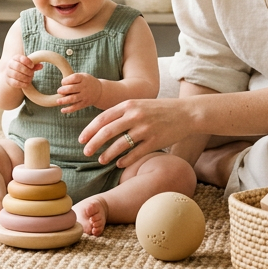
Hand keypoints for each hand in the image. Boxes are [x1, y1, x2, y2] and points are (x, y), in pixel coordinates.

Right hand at [3, 54, 36, 90]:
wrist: (13, 74)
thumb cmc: (23, 68)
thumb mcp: (28, 65)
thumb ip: (34, 65)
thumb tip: (41, 66)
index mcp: (15, 58)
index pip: (21, 58)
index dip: (27, 62)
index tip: (32, 66)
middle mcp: (10, 64)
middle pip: (18, 66)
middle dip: (27, 71)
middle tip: (32, 74)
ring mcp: (8, 72)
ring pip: (16, 75)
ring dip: (25, 78)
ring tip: (30, 79)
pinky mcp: (8, 81)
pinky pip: (14, 83)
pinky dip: (22, 84)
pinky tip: (27, 83)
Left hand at [57, 72, 101, 113]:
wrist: (100, 91)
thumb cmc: (86, 82)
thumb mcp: (83, 76)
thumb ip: (73, 78)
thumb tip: (61, 85)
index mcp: (83, 78)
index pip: (74, 78)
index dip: (66, 80)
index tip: (63, 82)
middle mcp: (84, 87)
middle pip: (72, 89)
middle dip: (64, 90)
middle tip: (59, 91)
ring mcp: (85, 96)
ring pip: (73, 99)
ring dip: (64, 100)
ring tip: (58, 101)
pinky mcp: (84, 104)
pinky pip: (76, 107)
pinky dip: (69, 109)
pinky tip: (62, 110)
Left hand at [78, 98, 198, 168]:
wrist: (186, 113)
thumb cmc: (158, 110)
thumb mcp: (138, 104)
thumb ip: (121, 113)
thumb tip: (101, 127)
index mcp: (129, 104)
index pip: (102, 118)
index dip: (89, 130)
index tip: (81, 139)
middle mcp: (135, 115)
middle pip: (107, 131)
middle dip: (94, 143)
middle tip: (86, 152)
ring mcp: (145, 129)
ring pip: (120, 145)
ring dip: (107, 154)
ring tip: (101, 160)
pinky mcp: (155, 141)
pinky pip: (135, 153)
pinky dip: (125, 160)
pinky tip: (119, 164)